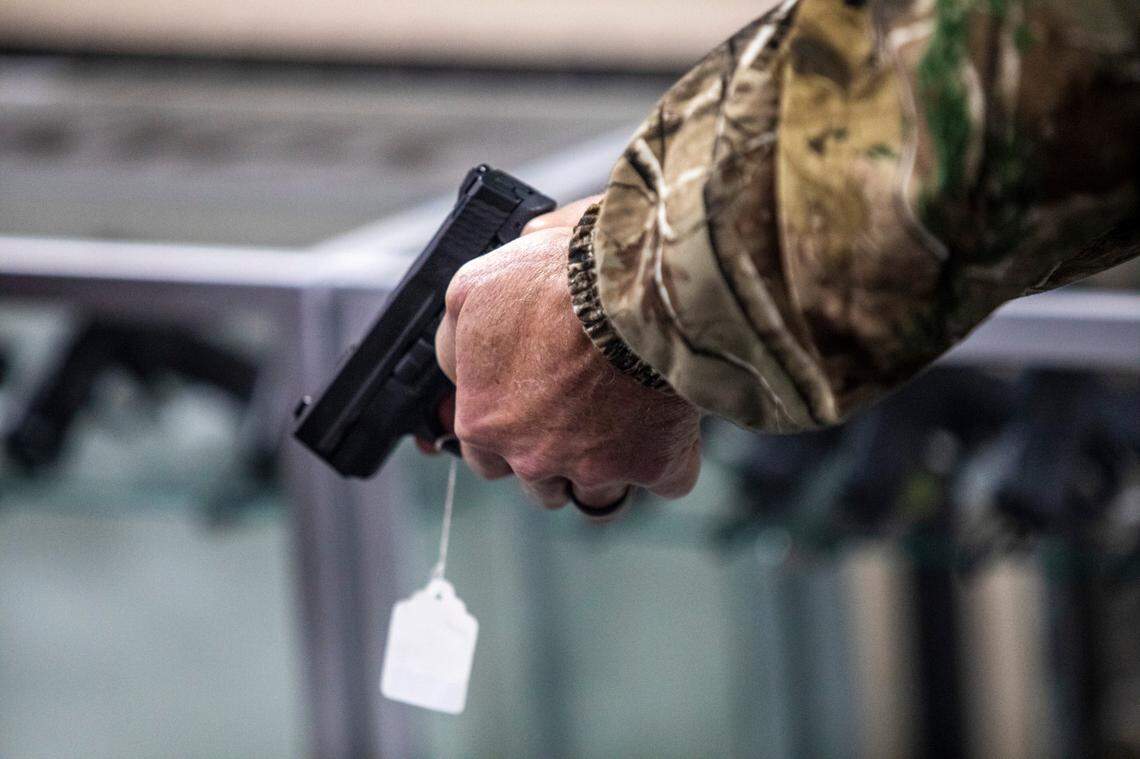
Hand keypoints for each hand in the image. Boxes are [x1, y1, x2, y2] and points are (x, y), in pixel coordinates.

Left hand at [432, 200, 701, 516]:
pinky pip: (668, 479)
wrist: (638, 285)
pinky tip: (671, 423)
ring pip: (599, 498)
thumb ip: (455, 338)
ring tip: (626, 424)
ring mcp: (597, 468)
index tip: (532, 414)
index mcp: (485, 422)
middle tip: (581, 414)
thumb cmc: (556, 281)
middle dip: (557, 458)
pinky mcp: (656, 464)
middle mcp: (534, 457)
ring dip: (609, 469)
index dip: (509, 435)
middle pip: (541, 486)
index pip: (483, 459)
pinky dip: (671, 457)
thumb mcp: (474, 289)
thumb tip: (453, 362)